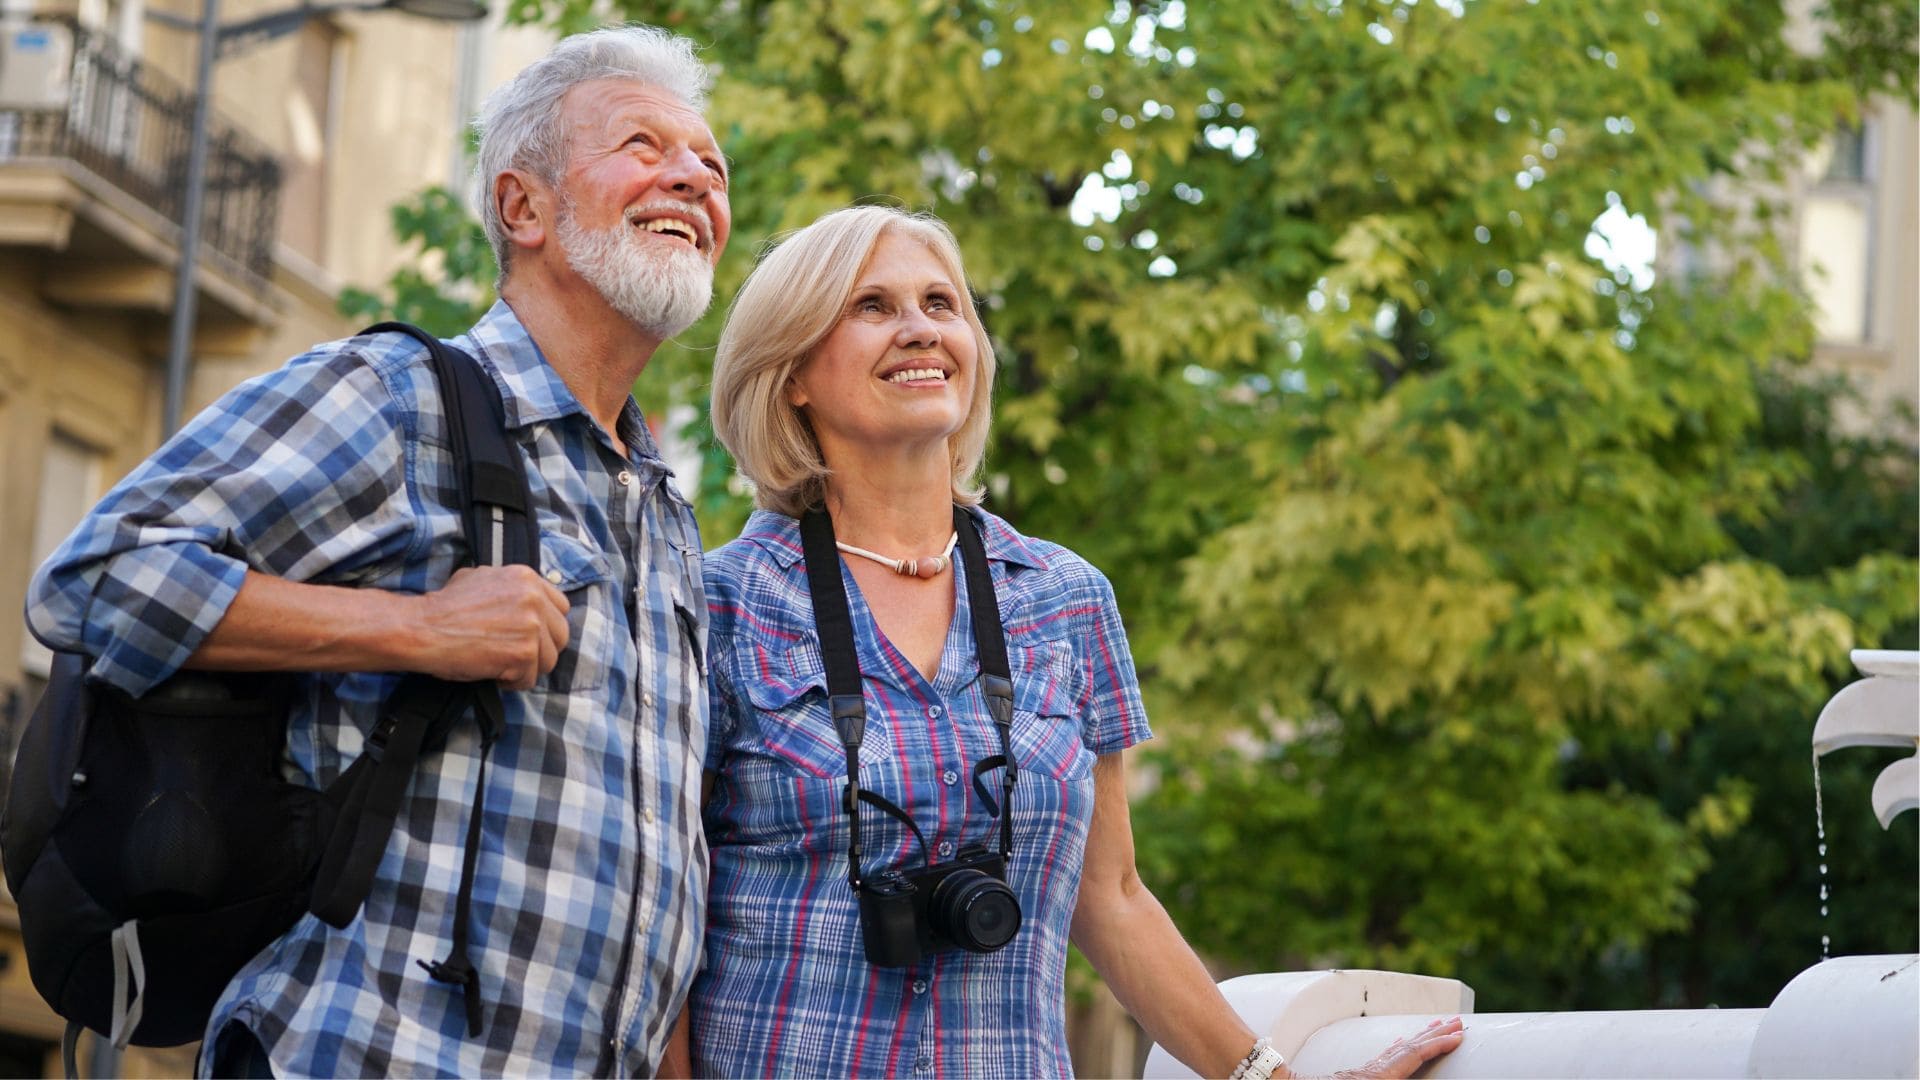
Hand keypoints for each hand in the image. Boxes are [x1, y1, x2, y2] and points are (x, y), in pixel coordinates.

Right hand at [414, 565, 569, 689]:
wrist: (423, 628)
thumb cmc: (444, 607)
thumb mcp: (480, 577)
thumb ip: (509, 587)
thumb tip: (526, 599)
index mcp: (526, 578)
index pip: (561, 607)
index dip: (546, 625)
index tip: (530, 636)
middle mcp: (534, 598)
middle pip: (561, 635)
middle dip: (541, 649)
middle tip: (516, 656)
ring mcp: (532, 626)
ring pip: (549, 660)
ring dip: (527, 668)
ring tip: (502, 666)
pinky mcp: (524, 653)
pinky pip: (529, 679)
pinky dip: (512, 682)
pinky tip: (494, 674)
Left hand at [1328, 1016, 1464, 1079]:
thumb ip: (1368, 1070)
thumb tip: (1378, 1052)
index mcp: (1375, 1078)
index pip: (1412, 1056)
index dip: (1436, 1045)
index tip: (1458, 1035)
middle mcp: (1372, 1071)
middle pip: (1409, 1047)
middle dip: (1435, 1035)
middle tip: (1457, 1021)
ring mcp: (1365, 1072)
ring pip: (1399, 1050)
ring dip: (1420, 1038)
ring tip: (1437, 1025)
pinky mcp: (1358, 1076)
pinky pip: (1385, 1058)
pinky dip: (1400, 1048)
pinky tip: (1401, 1042)